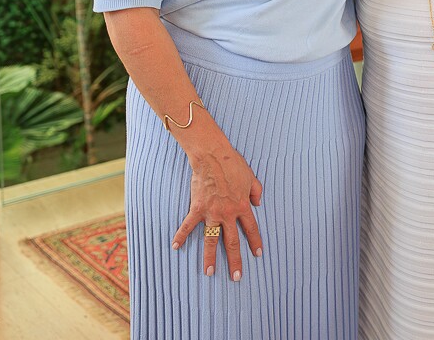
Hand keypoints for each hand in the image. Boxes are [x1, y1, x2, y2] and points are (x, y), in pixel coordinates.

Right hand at [171, 146, 263, 280]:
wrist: (213, 156)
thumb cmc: (233, 164)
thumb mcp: (251, 177)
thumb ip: (256, 191)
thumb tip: (259, 202)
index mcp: (242, 206)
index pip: (251, 228)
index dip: (255, 242)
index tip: (258, 254)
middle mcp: (228, 213)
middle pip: (232, 241)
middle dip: (235, 260)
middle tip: (236, 277)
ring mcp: (212, 212)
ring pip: (211, 239)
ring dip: (210, 257)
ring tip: (209, 273)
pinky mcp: (197, 208)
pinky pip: (188, 225)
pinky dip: (181, 236)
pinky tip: (175, 247)